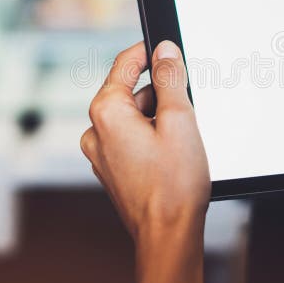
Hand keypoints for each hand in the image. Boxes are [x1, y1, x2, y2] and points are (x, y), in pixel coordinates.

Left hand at [80, 40, 208, 282]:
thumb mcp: (179, 119)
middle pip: (130, 92)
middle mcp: (96, 131)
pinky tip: (173, 153)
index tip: (167, 48)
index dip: (148, 52)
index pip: (124, 64)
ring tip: (183, 139)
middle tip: (188, 107)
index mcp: (106, 112)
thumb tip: (165, 52)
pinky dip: (151, 137)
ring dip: (157, 118)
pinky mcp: (112, 169)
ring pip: (133, 117)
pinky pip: (130, 138)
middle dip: (160, 94)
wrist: (167, 234)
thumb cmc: (174, 184)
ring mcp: (101, 153)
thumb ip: (170, 79)